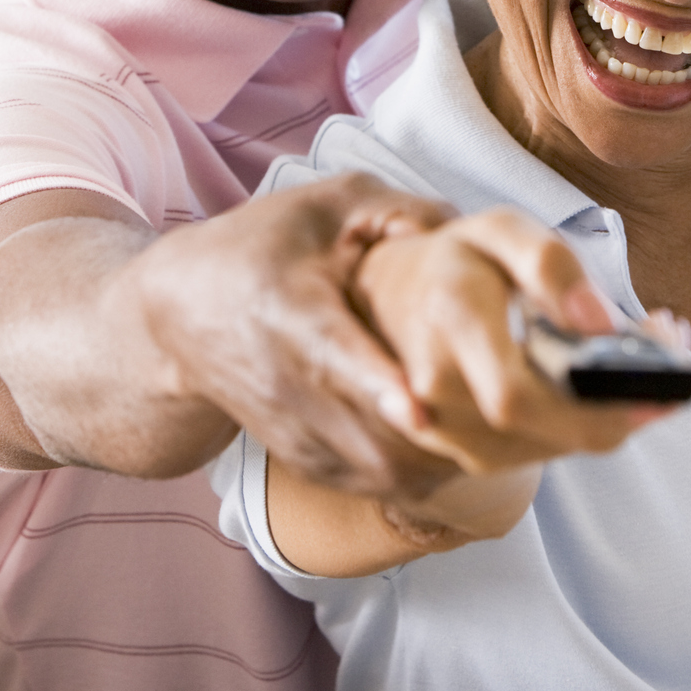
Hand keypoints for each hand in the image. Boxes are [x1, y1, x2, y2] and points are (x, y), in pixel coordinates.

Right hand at [0, 176, 472, 496]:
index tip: (422, 410)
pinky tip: (471, 439)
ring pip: (383, 472)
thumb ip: (401, 210)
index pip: (334, 359)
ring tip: (506, 427)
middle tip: (517, 411)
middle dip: (448, 433)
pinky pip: (381, 486)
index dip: (379, 387)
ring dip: (448, 459)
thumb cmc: (263, 248)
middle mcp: (288, 385)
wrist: (174, 318)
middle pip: (373, 434)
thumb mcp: (326, 204)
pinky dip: (430, 472)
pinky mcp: (309, 464)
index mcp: (289, 312)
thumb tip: (470, 232)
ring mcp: (296, 435)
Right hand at [348, 207, 672, 473]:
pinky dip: (590, 418)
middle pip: (553, 430)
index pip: (516, 394)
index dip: (593, 402)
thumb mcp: (500, 230)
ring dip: (618, 408)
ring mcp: (451, 432)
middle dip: (627, 403)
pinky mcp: (472, 453)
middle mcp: (440, 389)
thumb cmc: (456, 261)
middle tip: (676, 353)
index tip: (660, 377)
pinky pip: (549, 447)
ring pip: (560, 443)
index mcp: (451, 320)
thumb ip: (549, 263)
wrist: (390, 300)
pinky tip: (608, 376)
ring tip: (651, 349)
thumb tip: (600, 326)